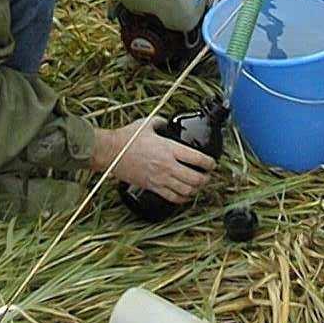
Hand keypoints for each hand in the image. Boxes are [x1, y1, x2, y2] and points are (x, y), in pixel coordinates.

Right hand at [91, 118, 214, 204]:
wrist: (111, 152)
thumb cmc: (127, 138)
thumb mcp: (147, 124)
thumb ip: (161, 122)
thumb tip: (167, 124)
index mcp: (169, 148)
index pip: (198, 159)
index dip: (209, 163)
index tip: (212, 163)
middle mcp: (168, 165)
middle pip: (195, 179)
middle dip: (206, 179)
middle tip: (207, 175)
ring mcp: (160, 178)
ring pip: (186, 191)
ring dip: (196, 189)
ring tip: (199, 185)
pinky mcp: (152, 187)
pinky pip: (172, 198)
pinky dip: (182, 199)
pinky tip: (185, 195)